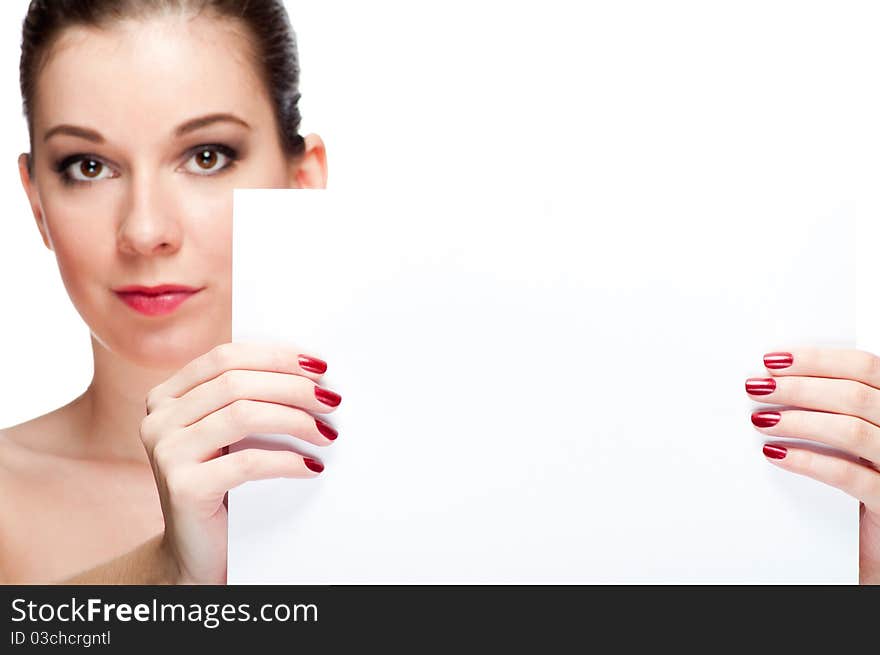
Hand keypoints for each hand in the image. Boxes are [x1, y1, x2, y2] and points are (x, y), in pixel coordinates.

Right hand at [139, 342, 340, 583]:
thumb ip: (247, 400)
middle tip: (331, 401)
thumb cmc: (222, 485)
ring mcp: (166, 452)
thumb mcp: (227, 435)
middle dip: (292, 387)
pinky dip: (287, 460)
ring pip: (243, 415)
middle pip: (236, 383)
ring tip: (326, 432)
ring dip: (295, 420)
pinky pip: (248, 462)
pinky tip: (311, 465)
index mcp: (167, 397)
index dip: (275, 356)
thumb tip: (311, 374)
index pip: (225, 358)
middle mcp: (159, 419)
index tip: (318, 367)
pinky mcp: (183, 487)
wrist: (196, 551)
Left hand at [745, 347, 879, 583]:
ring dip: (798, 421)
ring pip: (851, 431)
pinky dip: (807, 461)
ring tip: (761, 419)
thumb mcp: (856, 434)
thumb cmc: (865, 475)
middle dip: (798, 386)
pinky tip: (776, 453)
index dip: (817, 359)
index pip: (864, 367)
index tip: (773, 360)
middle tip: (757, 387)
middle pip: (855, 394)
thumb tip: (777, 379)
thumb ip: (836, 406)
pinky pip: (847, 476)